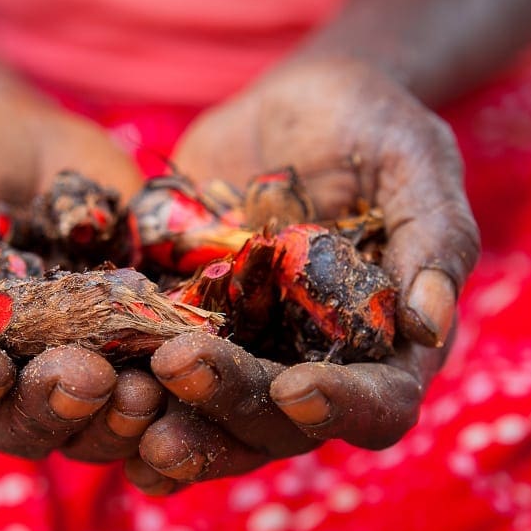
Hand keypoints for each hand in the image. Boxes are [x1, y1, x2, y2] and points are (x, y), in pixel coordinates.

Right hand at [0, 93, 162, 460]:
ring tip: (144, 389)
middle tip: (85, 378)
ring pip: (95, 420)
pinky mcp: (132, 338)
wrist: (10, 131)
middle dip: (53, 407)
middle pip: (24, 423)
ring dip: (120, 416)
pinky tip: (193, 364)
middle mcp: (7, 380)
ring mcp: (74, 364)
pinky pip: (155, 376)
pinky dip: (174, 382)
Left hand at [128, 59, 479, 491]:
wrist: (290, 106)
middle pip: (282, 423)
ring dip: (176, 424)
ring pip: (217, 419)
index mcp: (384, 341)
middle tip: (177, 365)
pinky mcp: (192, 330)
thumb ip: (435, 234)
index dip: (340, 408)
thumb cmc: (369, 125)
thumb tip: (431, 323)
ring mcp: (250, 354)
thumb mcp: (413, 158)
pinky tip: (96, 395)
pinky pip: (163, 381)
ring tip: (127, 407)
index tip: (293, 388)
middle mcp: (315, 364)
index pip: (379, 403)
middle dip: (232, 404)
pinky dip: (133, 398)